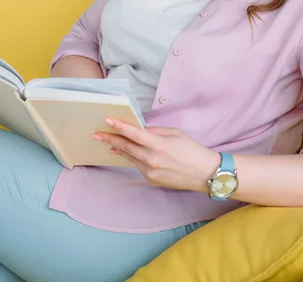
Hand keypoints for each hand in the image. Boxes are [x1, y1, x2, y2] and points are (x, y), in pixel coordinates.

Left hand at [92, 118, 220, 191]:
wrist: (205, 174)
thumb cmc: (192, 150)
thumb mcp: (175, 133)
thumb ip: (155, 131)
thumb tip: (140, 129)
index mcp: (159, 145)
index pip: (134, 134)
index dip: (119, 127)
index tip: (107, 121)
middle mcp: (152, 160)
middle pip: (126, 147)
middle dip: (111, 139)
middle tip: (97, 134)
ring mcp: (150, 172)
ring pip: (130, 157)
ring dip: (119, 148)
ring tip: (109, 141)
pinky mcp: (151, 180)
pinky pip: (137, 166)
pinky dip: (132, 157)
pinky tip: (126, 152)